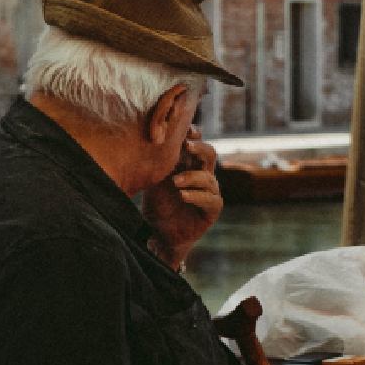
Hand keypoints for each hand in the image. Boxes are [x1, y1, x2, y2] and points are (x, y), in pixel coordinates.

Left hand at [142, 127, 222, 269]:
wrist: (160, 233)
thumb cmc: (157, 203)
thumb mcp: (155, 179)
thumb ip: (158, 161)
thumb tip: (153, 137)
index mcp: (189, 164)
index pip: (197, 143)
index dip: (194, 134)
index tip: (184, 131)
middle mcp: (202, 175)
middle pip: (210, 154)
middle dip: (199, 148)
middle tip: (186, 147)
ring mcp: (209, 192)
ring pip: (209, 178)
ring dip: (192, 177)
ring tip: (175, 182)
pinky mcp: (212, 210)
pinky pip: (211, 199)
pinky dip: (197, 196)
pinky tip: (183, 195)